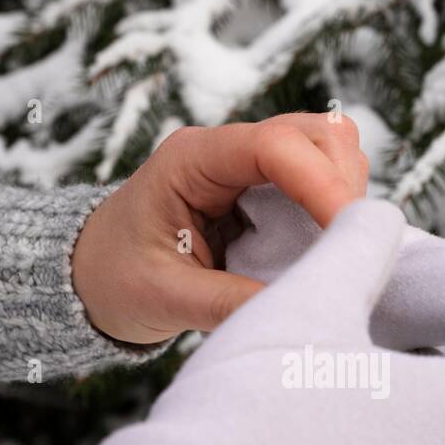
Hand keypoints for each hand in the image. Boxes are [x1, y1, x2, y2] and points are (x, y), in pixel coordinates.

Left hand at [71, 113, 369, 343]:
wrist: (94, 278)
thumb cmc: (116, 278)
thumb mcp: (165, 298)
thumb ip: (228, 303)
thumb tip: (296, 311)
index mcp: (191, 159)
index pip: (275, 147)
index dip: (322, 184)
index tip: (349, 234)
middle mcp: (227, 151)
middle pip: (317, 133)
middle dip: (344, 185)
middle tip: (350, 248)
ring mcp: (251, 167)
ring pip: (330, 152)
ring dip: (345, 198)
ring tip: (335, 254)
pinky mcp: (267, 192)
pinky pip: (323, 184)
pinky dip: (335, 214)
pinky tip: (323, 254)